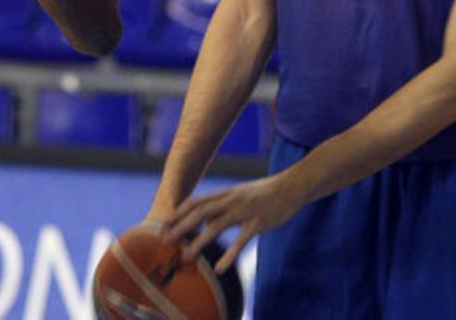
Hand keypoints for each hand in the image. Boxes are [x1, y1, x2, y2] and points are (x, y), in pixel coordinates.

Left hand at [164, 174, 304, 273]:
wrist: (291, 186)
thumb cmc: (265, 193)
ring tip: (187, 256)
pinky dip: (229, 255)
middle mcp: (231, 200)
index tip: (164, 224)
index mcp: (226, 193)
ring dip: (200, 242)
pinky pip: (241, 241)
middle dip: (181, 226)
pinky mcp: (258, 222)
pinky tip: (219, 269)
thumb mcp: (240, 195)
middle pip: (201, 211)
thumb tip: (205, 221)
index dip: (179, 212)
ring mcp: (245, 210)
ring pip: (217, 226)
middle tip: (166, 240)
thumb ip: (222, 206)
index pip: (196, 201)